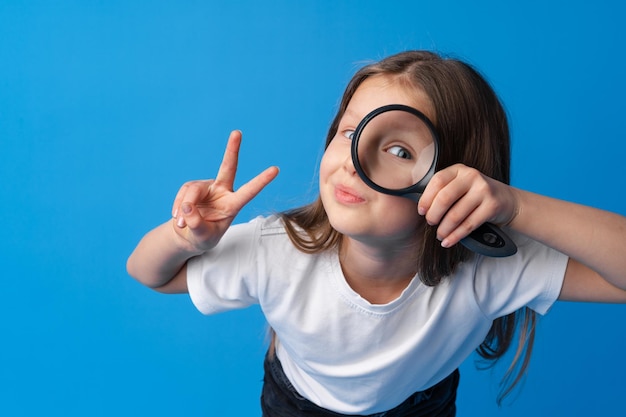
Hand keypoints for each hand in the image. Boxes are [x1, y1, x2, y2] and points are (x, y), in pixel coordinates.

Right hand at [171, 130, 278, 251]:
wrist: (188, 235)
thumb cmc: (202, 237)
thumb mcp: (202, 237)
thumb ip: (197, 224)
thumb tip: (187, 207)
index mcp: (233, 205)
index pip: (248, 191)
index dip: (261, 181)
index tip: (276, 169)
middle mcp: (223, 192)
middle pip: (228, 167)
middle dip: (232, 149)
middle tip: (237, 133)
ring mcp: (208, 187)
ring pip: (193, 189)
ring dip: (185, 206)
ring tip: (181, 222)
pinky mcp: (193, 187)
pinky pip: (184, 192)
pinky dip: (178, 205)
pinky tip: (178, 216)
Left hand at [417, 164, 518, 247]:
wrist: (506, 200)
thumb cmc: (475, 195)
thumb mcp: (460, 186)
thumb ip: (443, 191)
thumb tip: (421, 209)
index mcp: (459, 169)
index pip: (437, 181)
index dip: (426, 198)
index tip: (421, 211)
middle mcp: (472, 176)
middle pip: (445, 198)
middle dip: (434, 215)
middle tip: (431, 223)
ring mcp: (484, 190)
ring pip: (456, 215)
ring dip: (444, 229)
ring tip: (439, 235)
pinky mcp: (492, 206)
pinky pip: (468, 225)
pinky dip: (455, 236)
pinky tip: (448, 241)